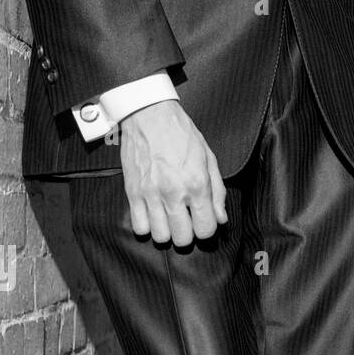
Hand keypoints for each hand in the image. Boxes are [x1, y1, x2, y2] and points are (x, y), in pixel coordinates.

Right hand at [120, 100, 226, 246]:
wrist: (150, 116)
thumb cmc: (182, 134)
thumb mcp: (209, 158)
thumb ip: (217, 191)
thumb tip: (221, 218)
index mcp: (197, 184)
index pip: (206, 228)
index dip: (208, 229)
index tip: (204, 221)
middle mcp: (174, 193)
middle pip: (183, 238)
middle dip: (188, 234)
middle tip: (188, 222)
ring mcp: (151, 194)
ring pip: (160, 237)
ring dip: (168, 232)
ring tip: (170, 219)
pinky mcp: (133, 193)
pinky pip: (139, 227)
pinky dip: (147, 227)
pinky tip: (154, 215)